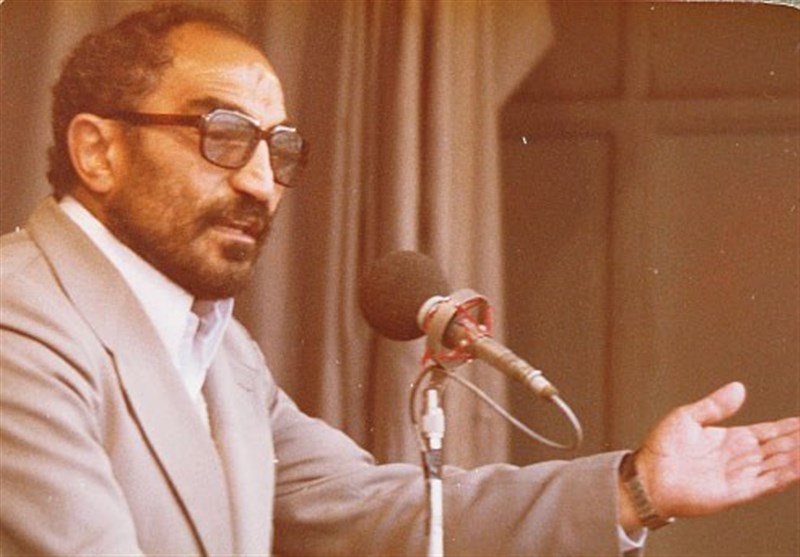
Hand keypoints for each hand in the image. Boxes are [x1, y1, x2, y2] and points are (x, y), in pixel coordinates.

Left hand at [634, 382, 798, 518]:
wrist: (646, 476)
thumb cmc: (661, 450)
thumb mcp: (688, 417)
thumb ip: (715, 405)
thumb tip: (739, 387)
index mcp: (730, 439)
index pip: (767, 432)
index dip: (787, 428)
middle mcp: (739, 457)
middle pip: (777, 448)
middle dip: (797, 441)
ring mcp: (739, 475)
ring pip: (777, 465)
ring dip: (795, 457)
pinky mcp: (734, 492)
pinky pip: (765, 484)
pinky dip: (784, 476)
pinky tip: (798, 467)